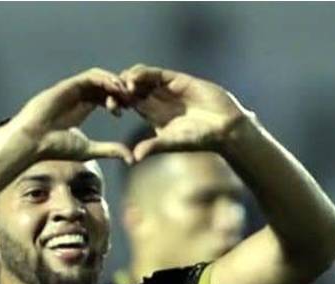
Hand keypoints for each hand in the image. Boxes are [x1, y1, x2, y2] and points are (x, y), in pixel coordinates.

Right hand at [8, 68, 134, 163]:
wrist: (33, 141)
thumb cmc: (55, 147)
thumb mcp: (89, 149)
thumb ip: (109, 150)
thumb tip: (131, 159)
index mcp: (82, 109)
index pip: (105, 97)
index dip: (119, 100)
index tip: (130, 109)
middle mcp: (78, 96)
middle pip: (104, 85)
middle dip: (120, 89)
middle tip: (133, 98)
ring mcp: (72, 89)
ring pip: (99, 78)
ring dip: (115, 82)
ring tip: (127, 92)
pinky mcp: (68, 85)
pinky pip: (90, 76)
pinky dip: (105, 79)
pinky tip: (115, 88)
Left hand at [118, 65, 251, 160]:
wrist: (224, 128)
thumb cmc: (199, 139)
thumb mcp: (171, 143)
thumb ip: (153, 146)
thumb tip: (134, 158)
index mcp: (152, 113)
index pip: (129, 103)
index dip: (118, 102)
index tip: (110, 107)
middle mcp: (158, 98)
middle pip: (132, 87)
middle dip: (120, 88)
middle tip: (111, 93)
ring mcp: (168, 87)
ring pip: (142, 77)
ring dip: (129, 79)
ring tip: (121, 87)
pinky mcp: (178, 79)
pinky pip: (156, 73)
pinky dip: (143, 74)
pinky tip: (133, 80)